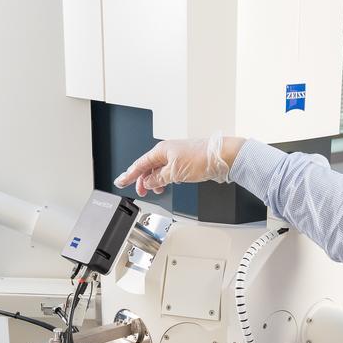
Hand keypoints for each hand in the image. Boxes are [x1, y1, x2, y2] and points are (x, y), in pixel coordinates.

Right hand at [113, 135, 246, 195]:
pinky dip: (164, 178)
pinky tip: (166, 184)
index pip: (140, 164)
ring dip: (154, 181)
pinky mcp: (185, 161)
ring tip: (155, 191)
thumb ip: (158, 178)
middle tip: (139, 191)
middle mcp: (167, 151)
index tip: (120, 181)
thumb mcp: (175, 172)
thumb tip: (148, 182)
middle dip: (142, 180)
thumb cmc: (201, 158)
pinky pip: (168, 170)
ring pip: (158, 169)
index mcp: (161, 150)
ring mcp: (176, 155)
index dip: (129, 174)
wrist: (222, 156)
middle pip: (148, 166)